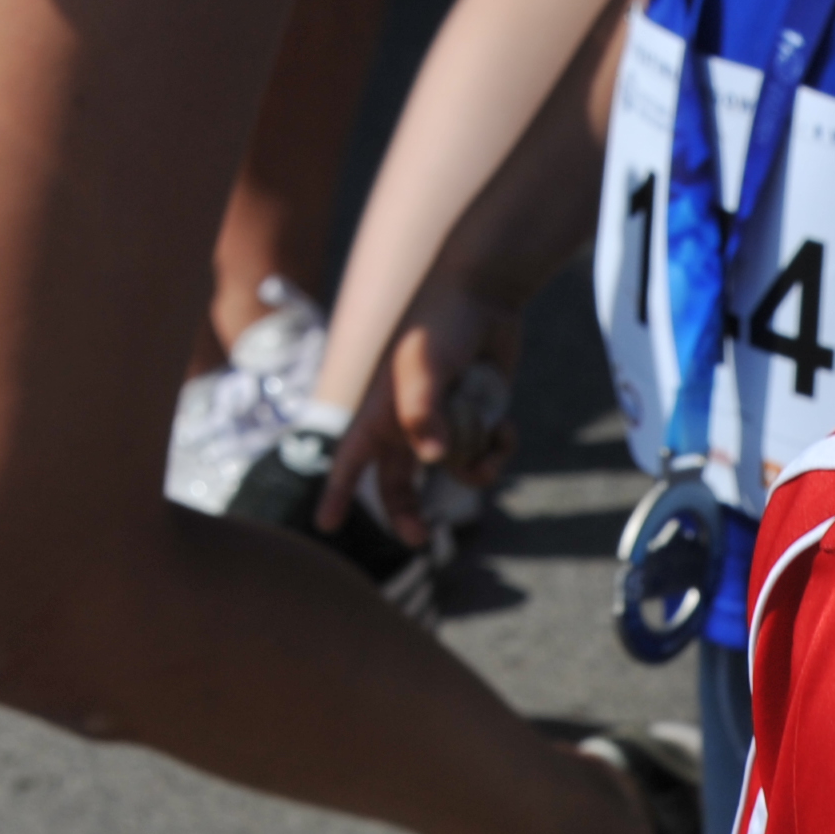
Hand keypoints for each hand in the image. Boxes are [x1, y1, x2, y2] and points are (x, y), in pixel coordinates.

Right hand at [328, 272, 525, 544]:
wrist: (485, 295)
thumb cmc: (441, 325)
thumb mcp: (424, 365)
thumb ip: (424, 413)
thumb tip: (433, 460)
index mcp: (382, 411)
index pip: (351, 459)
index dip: (338, 493)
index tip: (326, 525)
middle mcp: (408, 423)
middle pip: (400, 484)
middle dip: (408, 514)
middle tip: (422, 539)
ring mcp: (444, 424)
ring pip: (454, 472)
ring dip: (477, 467)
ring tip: (494, 441)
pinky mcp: (477, 420)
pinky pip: (485, 454)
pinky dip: (499, 447)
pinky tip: (508, 427)